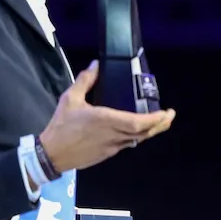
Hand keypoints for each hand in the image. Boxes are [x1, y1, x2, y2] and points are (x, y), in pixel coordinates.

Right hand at [38, 61, 175, 172]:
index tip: (166, 112)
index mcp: (106, 120)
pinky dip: (137, 136)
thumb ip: (85, 81)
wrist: (51, 154)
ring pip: (137, 140)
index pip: (138, 123)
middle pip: (144, 133)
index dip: (155, 119)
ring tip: (158, 120)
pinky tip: (137, 129)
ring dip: (150, 131)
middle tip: (170, 115)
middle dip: (160, 125)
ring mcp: (112, 147)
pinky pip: (127, 144)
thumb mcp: (70, 99)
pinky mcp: (107, 154)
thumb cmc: (61, 126)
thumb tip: (96, 65)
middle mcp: (113, 135)